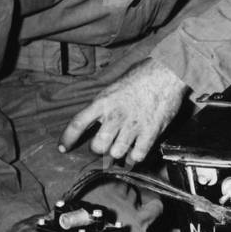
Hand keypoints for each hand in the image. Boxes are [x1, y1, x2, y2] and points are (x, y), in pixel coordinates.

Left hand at [58, 58, 188, 164]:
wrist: (167, 73)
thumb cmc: (141, 77)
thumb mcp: (114, 87)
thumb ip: (103, 105)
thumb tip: (95, 122)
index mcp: (103, 102)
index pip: (77, 123)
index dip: (67, 138)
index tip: (63, 148)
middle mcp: (115, 116)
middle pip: (97, 146)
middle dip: (99, 149)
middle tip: (105, 144)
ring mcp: (133, 126)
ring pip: (116, 153)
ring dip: (117, 153)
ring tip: (122, 147)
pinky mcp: (150, 133)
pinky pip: (137, 156)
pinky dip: (134, 158)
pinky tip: (135, 153)